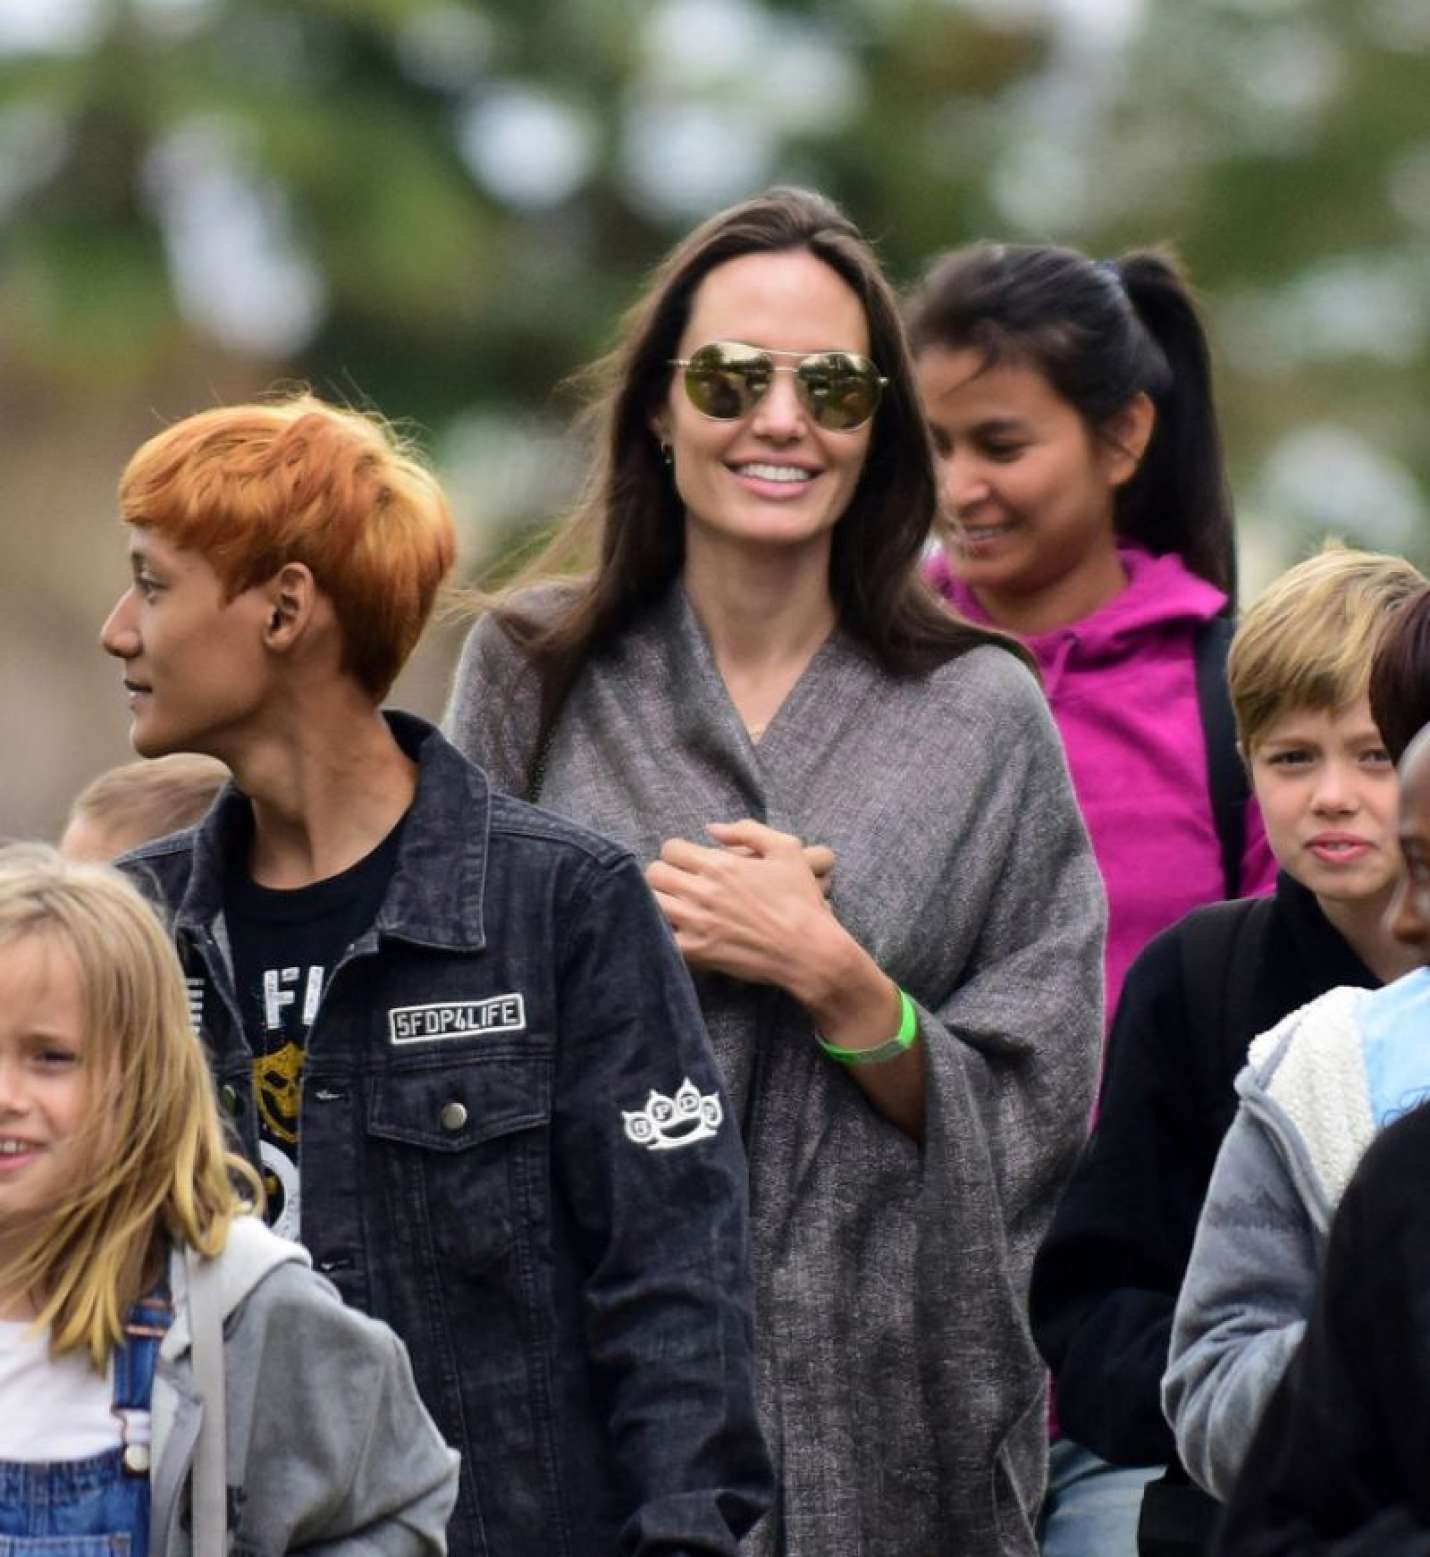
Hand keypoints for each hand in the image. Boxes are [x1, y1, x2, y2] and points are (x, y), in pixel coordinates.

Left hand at [645, 820, 835, 988]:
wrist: (809, 950)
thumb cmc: (801, 899)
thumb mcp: (786, 849)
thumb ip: (747, 830)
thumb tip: (712, 829)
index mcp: (719, 864)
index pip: (670, 849)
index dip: (678, 852)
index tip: (689, 862)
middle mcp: (702, 891)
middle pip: (654, 874)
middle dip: (664, 874)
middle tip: (679, 883)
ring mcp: (696, 923)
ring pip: (651, 903)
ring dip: (660, 901)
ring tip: (675, 905)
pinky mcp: (696, 952)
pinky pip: (660, 937)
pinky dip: (663, 932)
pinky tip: (678, 930)